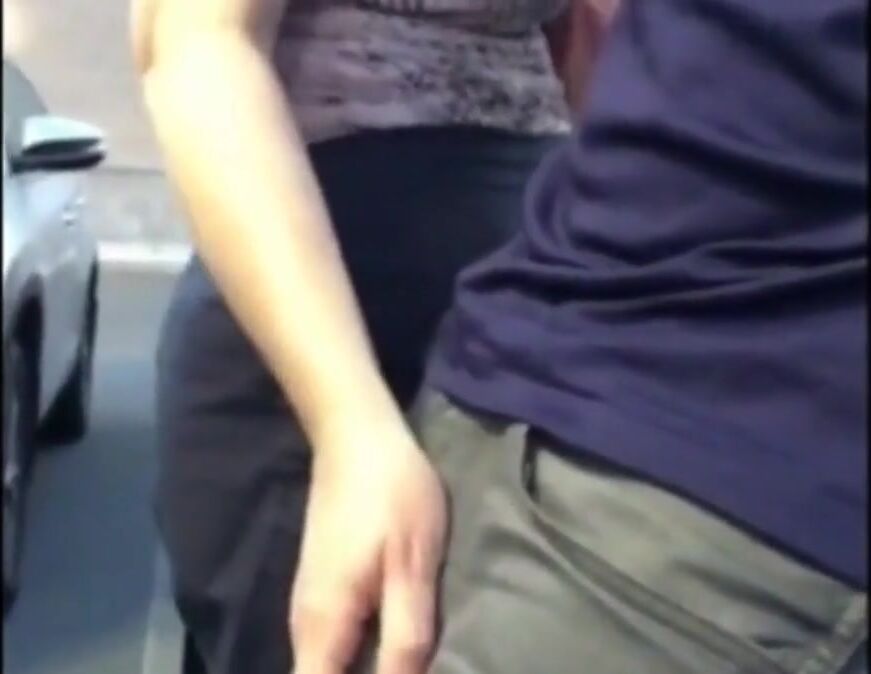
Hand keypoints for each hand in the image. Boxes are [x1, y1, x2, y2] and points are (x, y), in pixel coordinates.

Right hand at [291, 420, 446, 673]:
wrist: (355, 434)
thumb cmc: (392, 495)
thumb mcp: (412, 565)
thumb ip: (406, 637)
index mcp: (324, 626)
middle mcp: (304, 624)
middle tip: (412, 671)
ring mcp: (309, 604)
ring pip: (325, 668)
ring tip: (407, 665)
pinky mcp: (322, 587)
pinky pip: (331, 647)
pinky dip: (356, 659)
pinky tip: (392, 650)